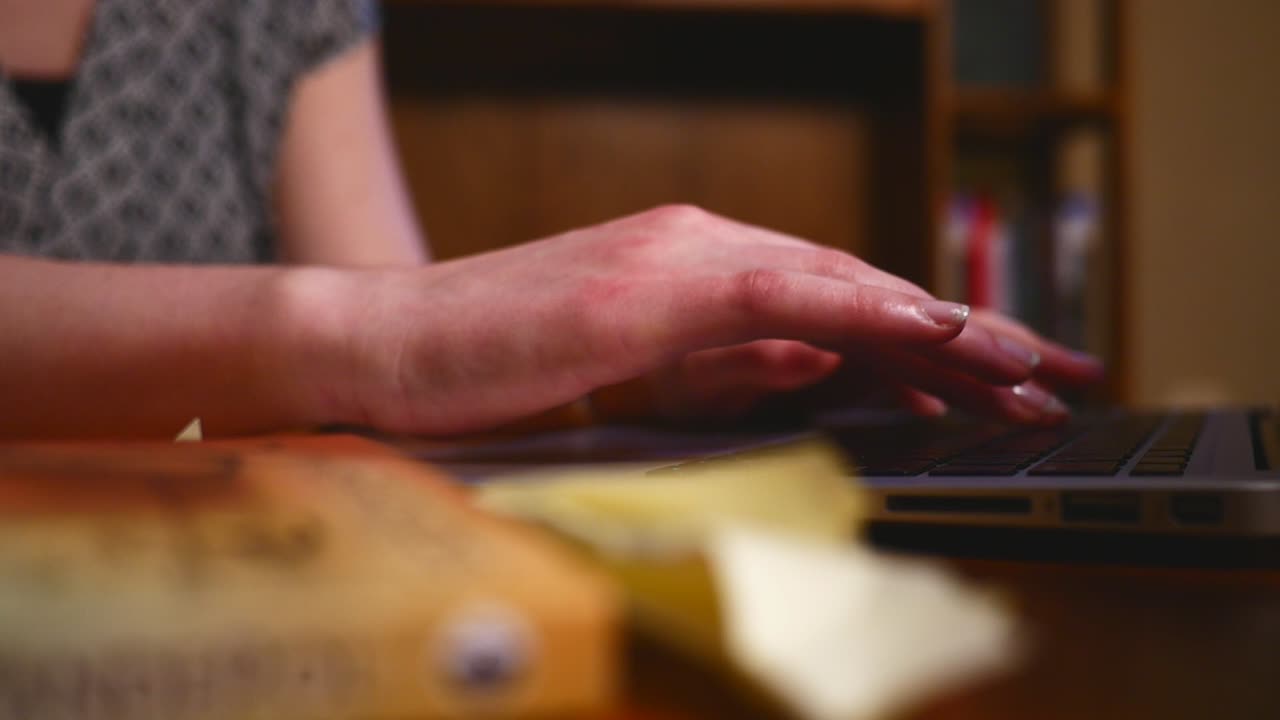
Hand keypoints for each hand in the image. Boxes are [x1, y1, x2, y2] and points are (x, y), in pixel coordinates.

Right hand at [313, 205, 1099, 434]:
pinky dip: (855, 308)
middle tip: (1055, 369)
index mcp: (698, 271)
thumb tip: (820, 363)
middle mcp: (699, 248)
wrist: (383, 347)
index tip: (1002, 377)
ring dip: (939, 327)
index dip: (930, 339)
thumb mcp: (638, 377)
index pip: (838, 303)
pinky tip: (922, 328)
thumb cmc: (499, 371)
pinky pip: (771, 293)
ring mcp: (673, 260)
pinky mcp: (642, 287)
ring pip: (834, 283)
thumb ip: (725, 364)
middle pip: (858, 287)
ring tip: (1024, 366)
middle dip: (967, 334)